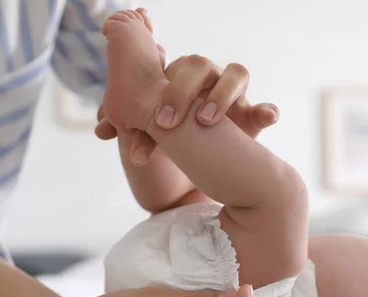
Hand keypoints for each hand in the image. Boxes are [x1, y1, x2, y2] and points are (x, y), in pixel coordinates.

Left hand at [95, 51, 278, 164]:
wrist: (207, 161)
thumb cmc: (176, 138)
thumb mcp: (150, 134)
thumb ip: (128, 128)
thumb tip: (100, 130)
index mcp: (180, 79)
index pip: (170, 69)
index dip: (159, 89)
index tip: (150, 121)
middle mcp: (207, 81)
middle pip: (198, 65)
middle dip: (180, 92)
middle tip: (165, 123)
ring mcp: (233, 97)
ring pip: (235, 74)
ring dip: (221, 94)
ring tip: (205, 121)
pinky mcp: (253, 118)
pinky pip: (264, 108)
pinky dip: (267, 110)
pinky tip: (266, 116)